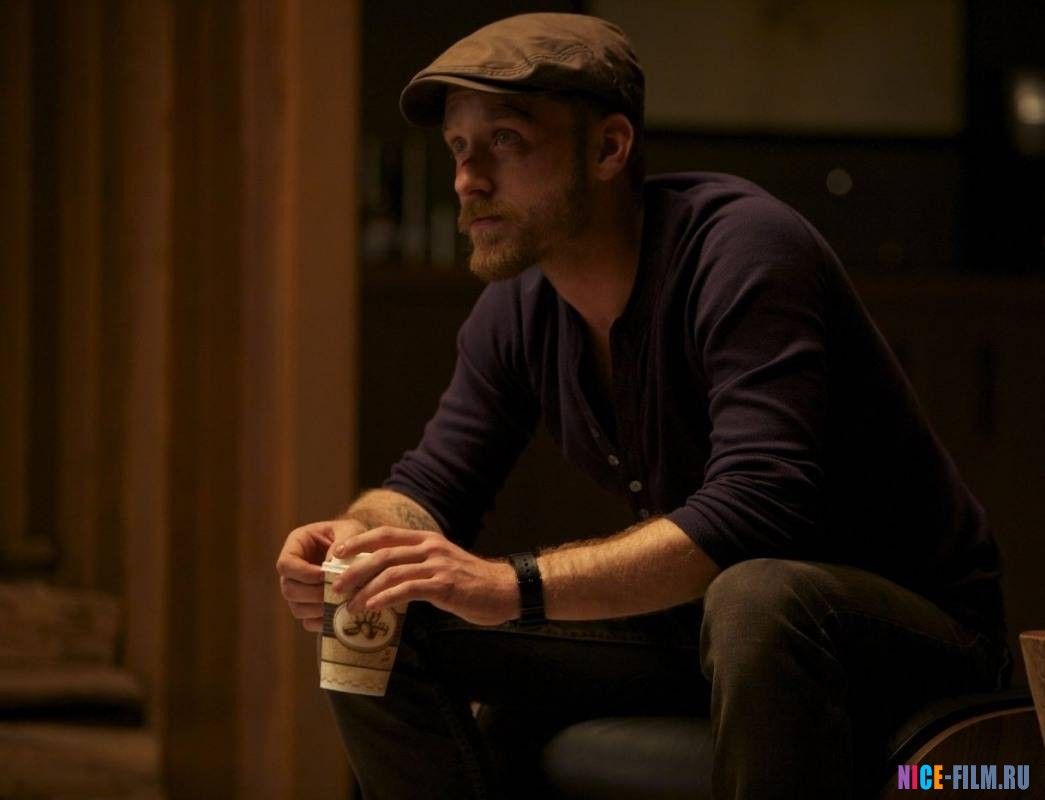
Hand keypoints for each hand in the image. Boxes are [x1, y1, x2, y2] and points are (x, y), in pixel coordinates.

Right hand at [276, 519, 365, 631]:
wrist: (361, 549)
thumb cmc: (352, 535)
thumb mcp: (350, 529)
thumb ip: (344, 540)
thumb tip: (333, 558)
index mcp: (296, 545)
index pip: (286, 564)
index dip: (303, 573)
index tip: (323, 575)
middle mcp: (292, 570)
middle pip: (288, 589)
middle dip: (312, 593)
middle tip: (335, 591)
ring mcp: (299, 589)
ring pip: (296, 607)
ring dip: (317, 608)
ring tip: (338, 603)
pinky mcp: (309, 605)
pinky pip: (307, 621)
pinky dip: (321, 622)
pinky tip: (337, 616)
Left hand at [330, 526, 518, 626]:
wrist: (507, 590)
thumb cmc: (473, 583)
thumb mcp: (443, 566)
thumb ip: (418, 567)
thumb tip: (387, 582)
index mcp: (427, 540)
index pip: (385, 534)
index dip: (359, 542)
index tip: (337, 554)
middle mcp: (430, 548)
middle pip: (382, 553)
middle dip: (354, 570)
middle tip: (336, 587)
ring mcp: (438, 565)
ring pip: (391, 572)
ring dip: (366, 589)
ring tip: (350, 605)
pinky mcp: (444, 585)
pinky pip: (408, 589)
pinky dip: (386, 598)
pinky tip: (373, 607)